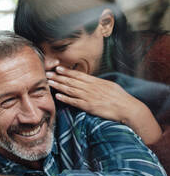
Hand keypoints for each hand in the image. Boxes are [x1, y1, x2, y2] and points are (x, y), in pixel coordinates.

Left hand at [46, 66, 161, 143]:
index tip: (57, 67)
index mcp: (96, 82)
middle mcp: (91, 88)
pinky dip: (65, 98)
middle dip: (58, 77)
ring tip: (49, 82)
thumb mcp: (109, 86)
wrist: (128, 108)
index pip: (78, 75)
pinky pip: (74, 102)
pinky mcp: (89, 107)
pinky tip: (57, 95)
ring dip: (59, 85)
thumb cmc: (120, 98)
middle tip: (47, 73)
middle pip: (71, 81)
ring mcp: (89, 97)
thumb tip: (91, 81)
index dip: (67, 71)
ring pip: (70, 90)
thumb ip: (98, 83)